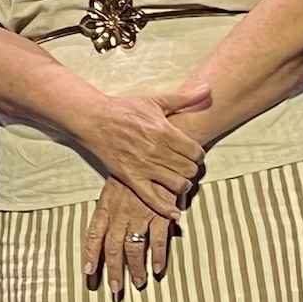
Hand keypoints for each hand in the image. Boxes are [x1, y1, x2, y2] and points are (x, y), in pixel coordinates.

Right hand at [70, 83, 211, 219]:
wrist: (93, 118)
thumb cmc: (124, 108)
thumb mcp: (155, 100)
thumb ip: (185, 98)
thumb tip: (210, 88)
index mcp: (165, 132)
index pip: (196, 153)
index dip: (198, 155)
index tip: (191, 154)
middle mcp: (156, 151)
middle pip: (190, 170)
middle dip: (191, 170)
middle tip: (184, 167)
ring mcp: (143, 166)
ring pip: (177, 185)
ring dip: (182, 185)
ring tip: (177, 180)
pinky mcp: (129, 177)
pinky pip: (152, 198)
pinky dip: (165, 208)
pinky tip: (174, 213)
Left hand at [82, 178, 174, 294]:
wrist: (158, 154)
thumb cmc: (135, 170)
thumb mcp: (114, 186)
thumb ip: (111, 209)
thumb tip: (106, 230)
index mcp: (106, 206)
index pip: (93, 234)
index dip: (91, 254)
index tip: (88, 272)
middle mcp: (121, 213)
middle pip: (113, 247)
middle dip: (114, 269)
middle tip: (115, 288)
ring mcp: (141, 215)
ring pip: (135, 248)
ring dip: (136, 268)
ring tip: (138, 283)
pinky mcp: (160, 214)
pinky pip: (158, 240)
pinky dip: (158, 256)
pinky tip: (157, 269)